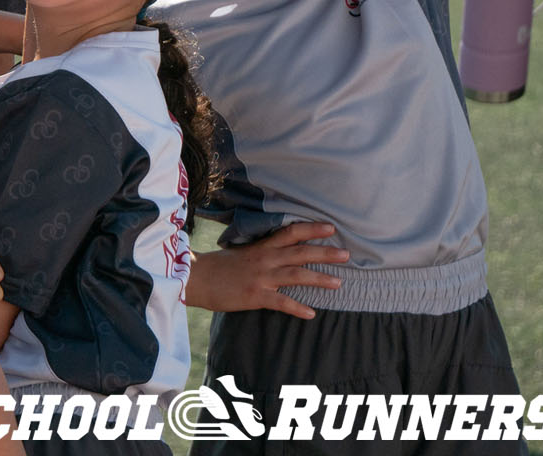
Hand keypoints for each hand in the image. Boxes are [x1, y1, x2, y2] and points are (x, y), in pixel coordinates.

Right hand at [185, 222, 347, 319]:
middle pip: (300, 252)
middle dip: (325, 253)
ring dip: (319, 278)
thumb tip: (280, 255)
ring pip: (295, 275)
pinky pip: (280, 302)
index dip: (311, 230)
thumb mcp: (241, 254)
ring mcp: (260, 277)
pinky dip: (297, 308)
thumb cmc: (217, 267)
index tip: (331, 228)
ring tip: (338, 282)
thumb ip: (261, 253)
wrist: (195, 278)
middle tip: (347, 254)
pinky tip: (311, 313)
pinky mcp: (254, 295)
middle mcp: (264, 259)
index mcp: (261, 248)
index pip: (290, 233)